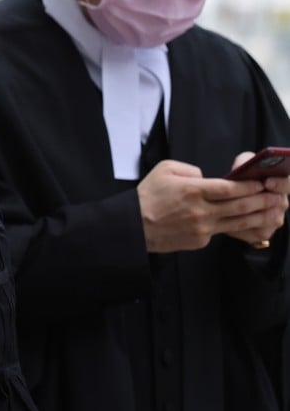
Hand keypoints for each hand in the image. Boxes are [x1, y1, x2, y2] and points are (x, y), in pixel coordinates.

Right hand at [138, 160, 270, 252]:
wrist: (134, 226)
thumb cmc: (147, 196)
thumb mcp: (164, 169)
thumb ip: (189, 169)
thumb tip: (206, 177)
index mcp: (193, 190)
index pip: (230, 188)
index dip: (249, 186)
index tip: (261, 182)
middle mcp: (201, 211)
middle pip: (240, 206)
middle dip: (261, 200)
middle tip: (275, 196)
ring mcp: (202, 228)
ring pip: (238, 223)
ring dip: (258, 217)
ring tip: (273, 212)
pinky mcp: (200, 241)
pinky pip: (221, 232)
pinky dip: (236, 227)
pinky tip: (248, 223)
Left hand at [221, 152, 288, 247]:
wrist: (228, 199)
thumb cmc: (240, 178)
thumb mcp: (242, 165)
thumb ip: (245, 162)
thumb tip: (242, 167)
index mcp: (281, 184)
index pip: (287, 183)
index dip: (280, 183)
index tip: (267, 182)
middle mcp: (281, 202)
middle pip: (279, 203)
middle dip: (262, 200)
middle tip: (247, 198)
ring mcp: (274, 219)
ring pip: (267, 219)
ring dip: (250, 214)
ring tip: (231, 209)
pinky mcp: (263, 232)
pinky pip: (256, 232)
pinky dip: (242, 227)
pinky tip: (228, 221)